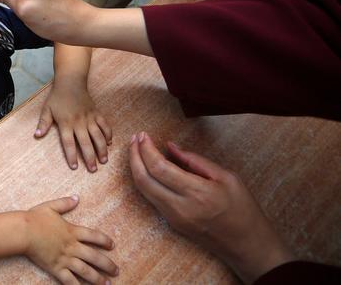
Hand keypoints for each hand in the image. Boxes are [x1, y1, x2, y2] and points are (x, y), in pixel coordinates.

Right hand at [25, 196, 117, 284]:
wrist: (24, 231)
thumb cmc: (35, 218)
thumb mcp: (51, 206)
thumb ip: (65, 203)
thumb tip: (76, 197)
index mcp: (72, 231)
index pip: (94, 236)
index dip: (105, 241)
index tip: (113, 246)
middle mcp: (72, 246)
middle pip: (94, 256)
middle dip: (107, 265)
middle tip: (116, 271)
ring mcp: (65, 258)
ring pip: (86, 270)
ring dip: (98, 278)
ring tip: (107, 284)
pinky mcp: (56, 268)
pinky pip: (69, 280)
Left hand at [36, 78, 111, 171]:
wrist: (71, 82)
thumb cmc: (57, 97)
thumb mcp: (46, 109)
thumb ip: (43, 123)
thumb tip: (36, 135)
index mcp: (66, 123)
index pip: (69, 143)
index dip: (71, 156)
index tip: (74, 167)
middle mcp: (79, 122)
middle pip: (86, 143)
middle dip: (90, 157)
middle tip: (93, 170)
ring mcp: (90, 118)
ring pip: (98, 136)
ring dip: (102, 149)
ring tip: (104, 161)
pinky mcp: (97, 113)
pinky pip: (105, 125)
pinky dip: (108, 134)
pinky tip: (109, 143)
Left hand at [128, 132, 294, 283]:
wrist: (247, 245)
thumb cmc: (242, 209)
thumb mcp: (227, 177)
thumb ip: (195, 161)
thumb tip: (170, 146)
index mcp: (198, 193)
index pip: (160, 168)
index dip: (146, 149)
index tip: (143, 135)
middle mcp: (180, 207)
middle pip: (143, 179)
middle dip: (134, 156)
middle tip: (135, 139)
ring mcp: (173, 218)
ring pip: (143, 190)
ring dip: (136, 168)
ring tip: (137, 149)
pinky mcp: (171, 223)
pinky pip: (151, 198)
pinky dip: (144, 180)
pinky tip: (147, 167)